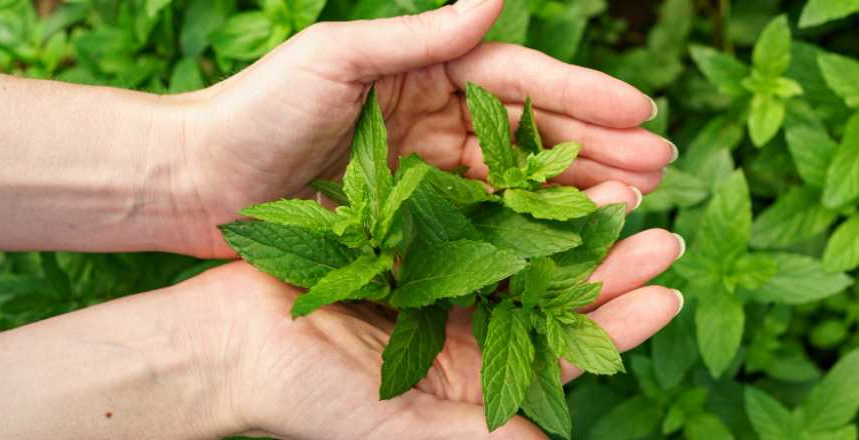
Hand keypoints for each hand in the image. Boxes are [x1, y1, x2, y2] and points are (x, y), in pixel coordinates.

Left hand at [174, 0, 676, 257]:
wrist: (196, 181)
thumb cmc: (257, 109)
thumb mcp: (339, 58)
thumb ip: (423, 35)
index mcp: (427, 73)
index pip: (521, 81)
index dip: (584, 96)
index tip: (642, 113)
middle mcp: (437, 120)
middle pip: (533, 134)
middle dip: (599, 148)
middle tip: (662, 167)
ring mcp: (427, 173)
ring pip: (517, 184)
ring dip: (576, 193)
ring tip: (635, 206)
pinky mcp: (411, 222)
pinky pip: (481, 226)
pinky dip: (527, 232)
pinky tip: (570, 243)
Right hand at [198, 185, 683, 438]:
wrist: (234, 347)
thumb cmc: (314, 401)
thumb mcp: (408, 433)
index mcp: (476, 383)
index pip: (565, 354)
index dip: (619, 325)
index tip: (665, 295)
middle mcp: (467, 333)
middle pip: (555, 298)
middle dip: (610, 269)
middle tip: (661, 235)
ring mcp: (440, 286)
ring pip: (524, 253)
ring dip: (570, 227)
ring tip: (618, 197)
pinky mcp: (411, 245)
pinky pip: (473, 219)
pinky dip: (510, 200)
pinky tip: (543, 176)